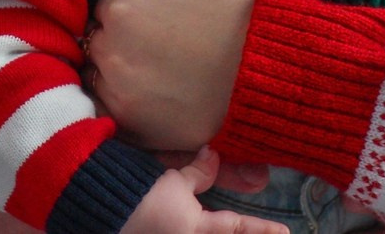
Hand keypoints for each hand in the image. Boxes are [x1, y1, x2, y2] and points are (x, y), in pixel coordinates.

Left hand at [90, 0, 269, 149]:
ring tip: (169, 65)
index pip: (109, 0)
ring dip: (125, 68)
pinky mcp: (136, 131)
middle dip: (127, 33)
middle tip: (171, 35)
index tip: (166, 7)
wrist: (282, 77)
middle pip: (102, 37)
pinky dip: (132, 102)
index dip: (137, 1)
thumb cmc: (250, 10)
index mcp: (121, 9)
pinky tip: (166, 92)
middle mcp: (109, 55)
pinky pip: (116, 110)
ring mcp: (120, 98)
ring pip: (105, 73)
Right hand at [122, 147, 287, 233]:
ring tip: (239, 227)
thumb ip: (197, 172)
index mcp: (193, 229)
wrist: (98, 206)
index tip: (285, 233)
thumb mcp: (171, 179)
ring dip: (223, 229)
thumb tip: (213, 157)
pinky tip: (207, 226)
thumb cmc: (136, 191)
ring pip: (207, 233)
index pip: (236, 228)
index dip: (262, 231)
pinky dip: (204, 229)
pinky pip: (188, 231)